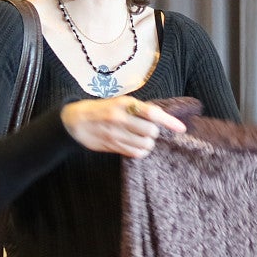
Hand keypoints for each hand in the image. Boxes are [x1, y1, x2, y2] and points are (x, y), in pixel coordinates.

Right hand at [61, 97, 185, 157]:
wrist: (75, 120)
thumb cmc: (102, 109)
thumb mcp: (119, 102)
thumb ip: (138, 109)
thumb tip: (163, 119)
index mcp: (124, 103)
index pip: (152, 113)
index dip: (169, 122)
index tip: (181, 128)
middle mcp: (120, 118)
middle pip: (151, 131)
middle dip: (153, 132)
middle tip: (146, 129)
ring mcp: (115, 133)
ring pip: (145, 144)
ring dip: (148, 143)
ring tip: (140, 138)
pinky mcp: (112, 145)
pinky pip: (136, 153)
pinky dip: (141, 152)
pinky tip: (136, 146)